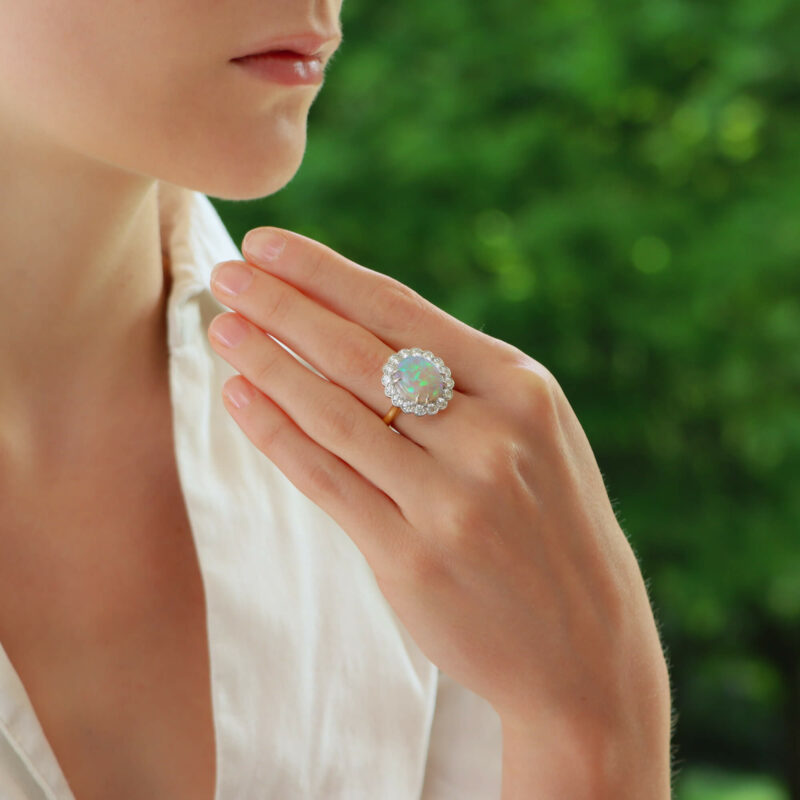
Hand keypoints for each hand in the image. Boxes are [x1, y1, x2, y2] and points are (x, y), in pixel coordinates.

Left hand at [207, 227, 671, 786]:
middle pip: (361, 354)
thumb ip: (463, 382)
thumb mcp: (535, 432)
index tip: (268, 245)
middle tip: (228, 272)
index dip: (326, 274)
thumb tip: (359, 326)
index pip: (403, 312)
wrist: (584, 645)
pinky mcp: (411, 559)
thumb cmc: (552, 523)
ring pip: (335, 413)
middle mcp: (488, 436)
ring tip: (224, 326)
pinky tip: (242, 398)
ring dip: (269, 363)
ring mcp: (449, 501)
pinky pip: (328, 480)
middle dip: (284, 306)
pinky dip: (277, 434)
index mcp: (522, 387)